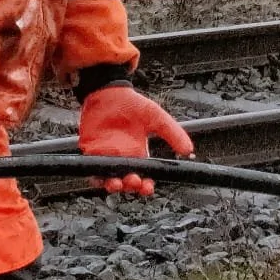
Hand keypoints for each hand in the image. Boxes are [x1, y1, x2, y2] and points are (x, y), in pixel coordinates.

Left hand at [78, 84, 194, 194]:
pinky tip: (103, 175)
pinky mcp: (91, 151)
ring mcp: (105, 156)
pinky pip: (92, 168)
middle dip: (130, 187)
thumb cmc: (132, 104)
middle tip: (134, 180)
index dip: (146, 186)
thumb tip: (188, 150)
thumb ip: (172, 133)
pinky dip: (97, 175)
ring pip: (109, 179)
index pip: (144, 177)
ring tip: (118, 183)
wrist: (108, 92)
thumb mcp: (156, 117)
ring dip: (114, 186)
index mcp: (139, 154)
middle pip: (126, 182)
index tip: (149, 187)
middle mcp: (122, 158)